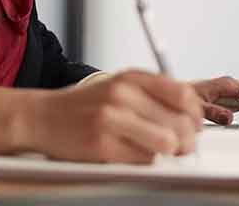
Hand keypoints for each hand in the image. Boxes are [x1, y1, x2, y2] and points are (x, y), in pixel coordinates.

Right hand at [23, 69, 203, 163]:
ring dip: (169, 152)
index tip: (194, 124)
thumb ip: (153, 93)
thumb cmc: (86, 105)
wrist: (42, 116)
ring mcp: (111, 119)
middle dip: (187, 139)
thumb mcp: (120, 86)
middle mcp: (122, 94)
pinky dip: (144, 161)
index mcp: (131, 78)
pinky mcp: (101, 145)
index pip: (183, 95)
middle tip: (181, 145)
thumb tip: (192, 116)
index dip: (196, 114)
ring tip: (159, 150)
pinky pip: (143, 160)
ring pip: (166, 143)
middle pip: (180, 122)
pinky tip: (132, 153)